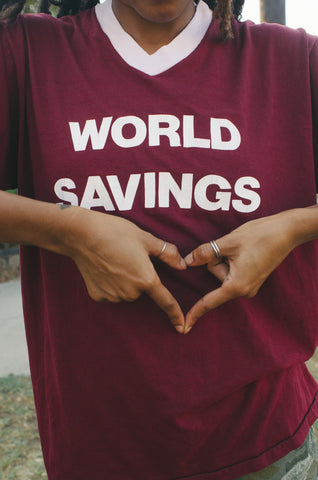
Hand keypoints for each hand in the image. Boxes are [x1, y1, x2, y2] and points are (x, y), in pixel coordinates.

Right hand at [63, 208, 186, 332]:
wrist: (82, 235)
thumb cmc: (116, 233)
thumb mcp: (146, 239)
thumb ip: (167, 253)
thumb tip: (182, 265)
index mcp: (146, 279)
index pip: (166, 302)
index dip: (175, 314)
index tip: (182, 327)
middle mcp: (131, 292)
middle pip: (142, 290)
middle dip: (140, 278)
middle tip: (129, 258)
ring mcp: (113, 296)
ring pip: (126, 292)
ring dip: (125, 281)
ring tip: (115, 260)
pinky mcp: (98, 296)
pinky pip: (111, 293)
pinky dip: (110, 284)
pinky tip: (103, 268)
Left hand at [183, 211, 297, 333]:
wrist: (287, 231)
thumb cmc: (259, 236)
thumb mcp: (228, 242)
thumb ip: (205, 253)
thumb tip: (187, 261)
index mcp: (237, 286)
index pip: (209, 301)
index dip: (195, 313)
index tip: (184, 327)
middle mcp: (244, 290)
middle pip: (215, 275)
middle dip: (217, 259)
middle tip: (235, 248)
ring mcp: (249, 286)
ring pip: (222, 271)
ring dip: (226, 257)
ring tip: (243, 248)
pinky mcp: (252, 279)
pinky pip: (231, 271)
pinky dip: (232, 259)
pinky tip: (244, 250)